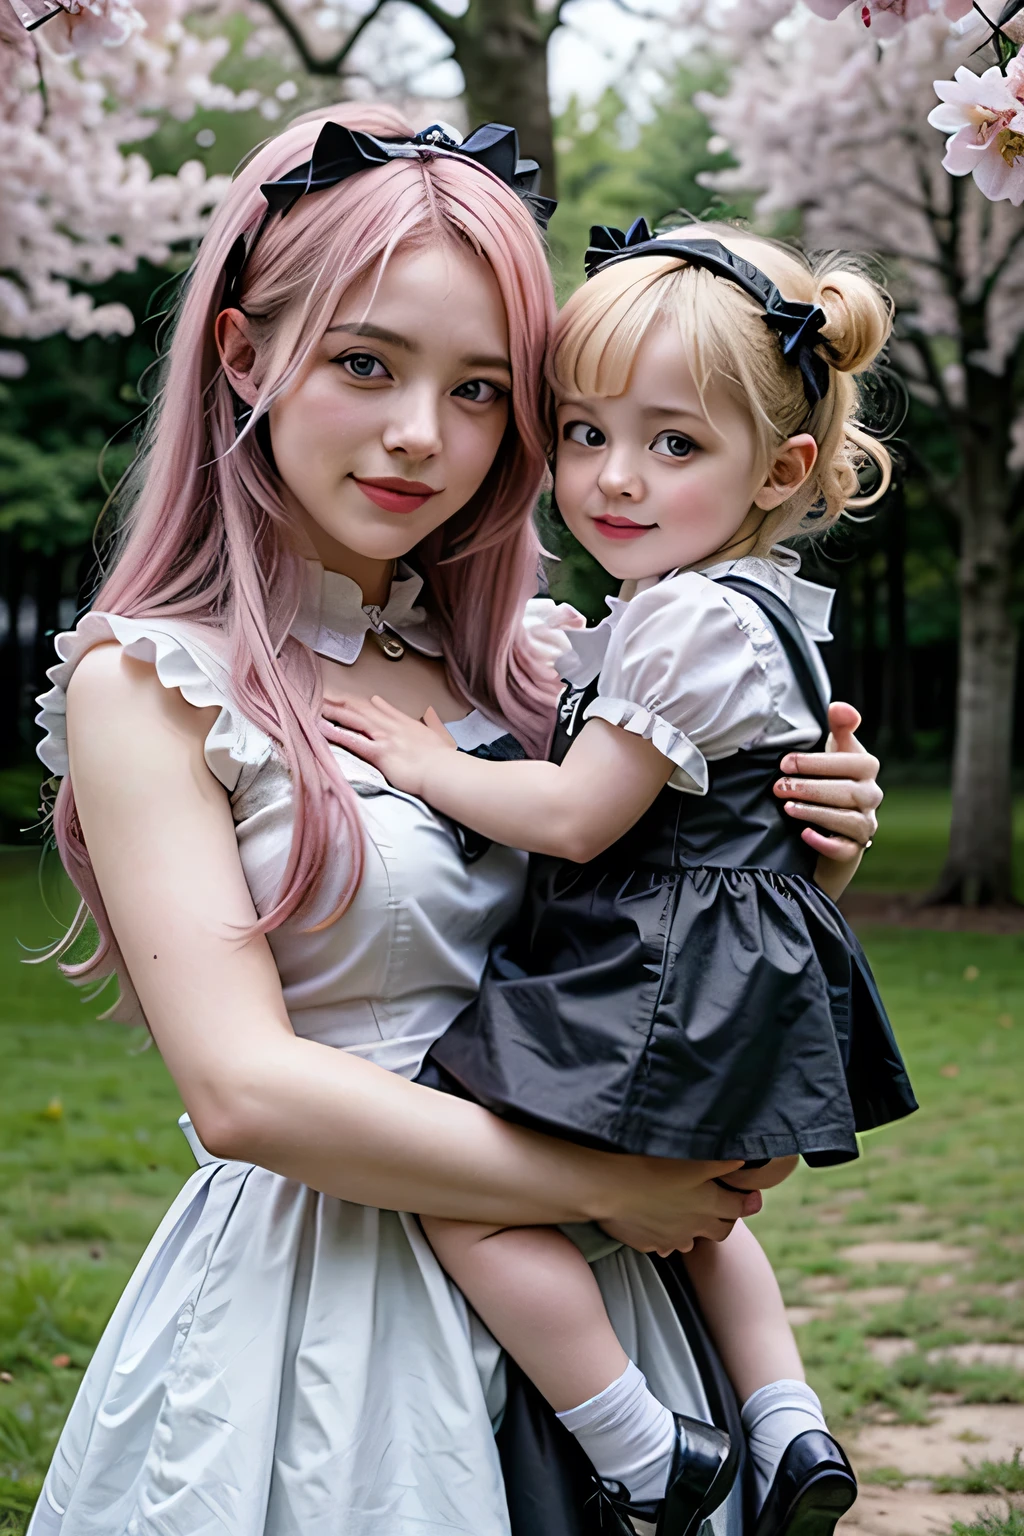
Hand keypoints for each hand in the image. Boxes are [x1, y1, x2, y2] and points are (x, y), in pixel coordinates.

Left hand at [321, 696, 455, 796]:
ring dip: (335, 711)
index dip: (365, 703)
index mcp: (405, 723)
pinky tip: (322, 728)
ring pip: (354, 719)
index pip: (381, 709)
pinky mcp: (379, 752)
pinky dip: (337, 733)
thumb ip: (429, 724)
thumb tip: (428, 715)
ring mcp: (384, 737)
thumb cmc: (443, 759)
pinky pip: (353, 740)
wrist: (442, 770)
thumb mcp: (437, 735)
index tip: (352, 698)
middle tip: (325, 696)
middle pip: (362, 709)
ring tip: (317, 705)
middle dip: (343, 702)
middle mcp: (392, 726)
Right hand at [596, 1157, 762, 1255]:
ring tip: (684, 1212)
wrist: (608, 1188)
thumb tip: (742, 1162)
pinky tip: (657, 1220)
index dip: (747, 1201)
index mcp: (708, 1203)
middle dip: (724, 1218)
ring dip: (694, 1228)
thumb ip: (720, 1163)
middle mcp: (694, 1226)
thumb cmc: (650, 1167)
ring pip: (692, 1240)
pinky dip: (666, 1235)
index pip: (739, 1208)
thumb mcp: (691, 1160)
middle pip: (721, 1230)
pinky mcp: (649, 1244)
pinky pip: (664, 1245)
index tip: (749, 1195)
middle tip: (718, 1203)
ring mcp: (671, 1239)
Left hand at [774, 701, 880, 860]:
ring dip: (815, 812)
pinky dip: (825, 842)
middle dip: (810, 788)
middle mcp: (872, 796)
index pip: (849, 763)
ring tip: (787, 807)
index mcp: (867, 768)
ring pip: (847, 819)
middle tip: (779, 787)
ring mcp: (866, 824)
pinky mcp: (854, 848)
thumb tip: (838, 707)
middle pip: (847, 793)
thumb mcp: (836, 751)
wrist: (832, 824)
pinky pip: (845, 848)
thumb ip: (839, 727)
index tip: (785, 764)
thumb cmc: (832, 779)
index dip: (817, 763)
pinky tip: (805, 835)